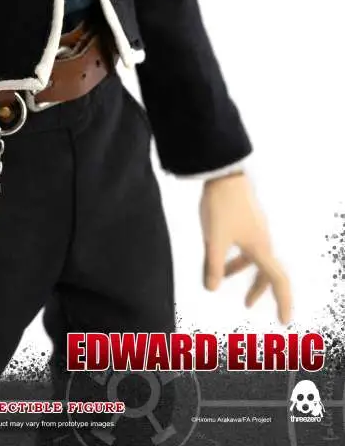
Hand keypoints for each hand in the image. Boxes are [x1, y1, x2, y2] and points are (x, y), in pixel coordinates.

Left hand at [199, 172, 291, 323]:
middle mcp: (263, 239)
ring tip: (220, 276)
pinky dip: (233, 253)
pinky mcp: (246, 217)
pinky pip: (244, 243)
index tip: (284, 321)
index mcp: (260, 248)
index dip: (283, 302)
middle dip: (257, 288)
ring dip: (240, 269)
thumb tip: (210, 289)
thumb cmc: (221, 206)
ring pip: (253, 255)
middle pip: (266, 270)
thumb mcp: (214, 239)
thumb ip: (212, 265)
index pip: (278, 281)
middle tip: (247, 305)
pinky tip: (215, 252)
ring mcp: (255, 227)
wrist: (224, 173)